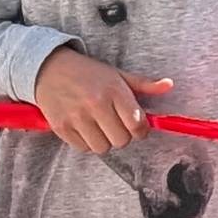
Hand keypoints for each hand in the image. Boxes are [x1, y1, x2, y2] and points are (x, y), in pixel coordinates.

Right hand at [31, 47, 170, 153]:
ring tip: (102, 128)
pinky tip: (87, 130)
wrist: (48, 69)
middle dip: (124, 136)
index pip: (137, 125)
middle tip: (119, 126)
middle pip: (121, 140)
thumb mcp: (118, 74)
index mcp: (114, 91)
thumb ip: (144, 84)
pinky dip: (88, 143)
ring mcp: (77, 117)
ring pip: (103, 148)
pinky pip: (83, 148)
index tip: (138, 127)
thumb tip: (169, 85)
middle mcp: (96, 105)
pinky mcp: (61, 127)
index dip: (142, 130)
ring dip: (106, 141)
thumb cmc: (87, 72)